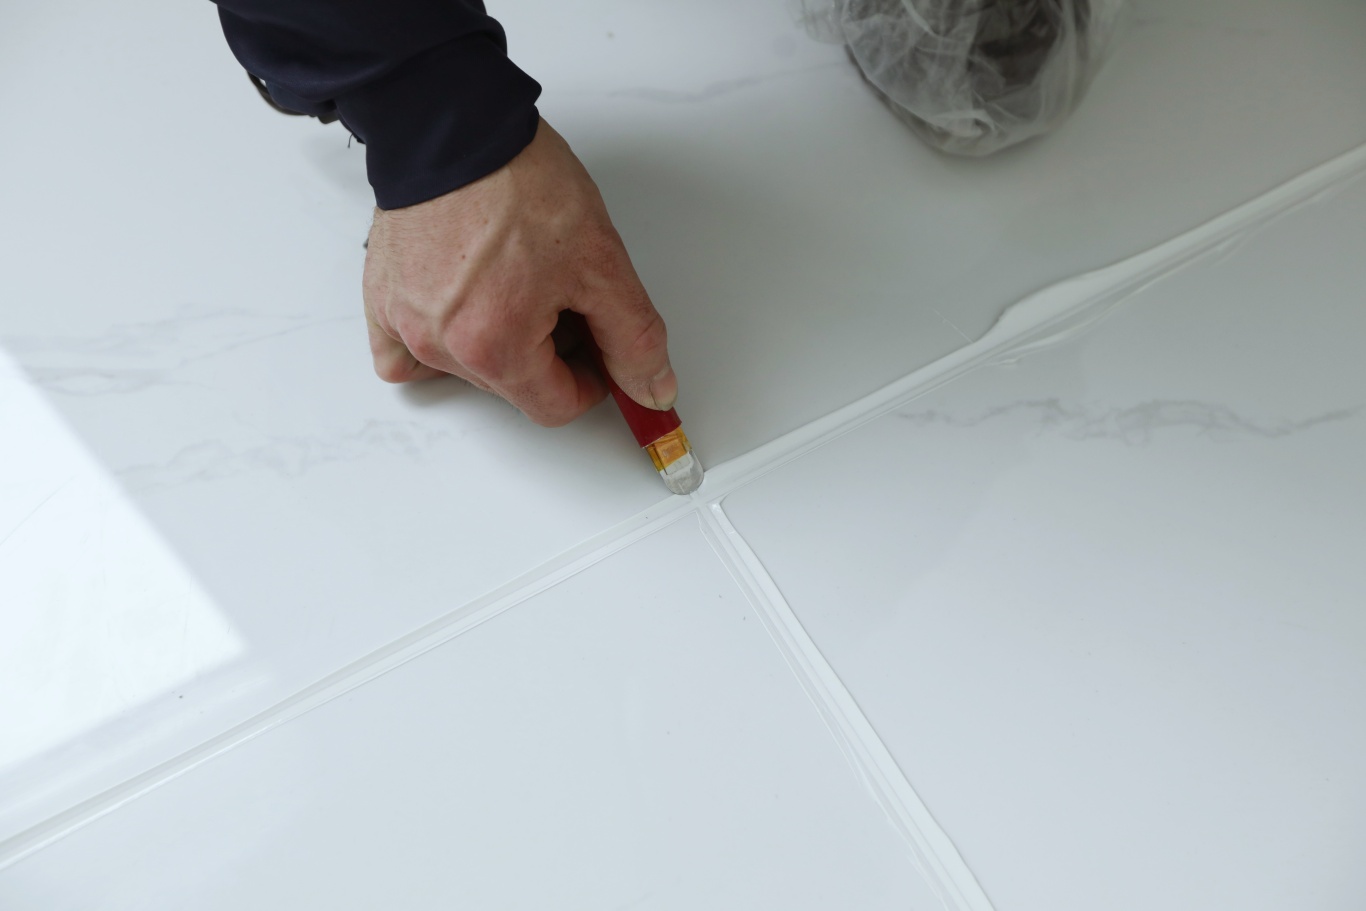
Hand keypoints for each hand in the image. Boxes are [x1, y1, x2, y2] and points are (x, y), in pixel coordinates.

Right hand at [362, 118, 676, 425]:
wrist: (454, 123)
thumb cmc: (515, 181)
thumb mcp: (601, 261)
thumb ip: (633, 338)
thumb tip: (651, 389)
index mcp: (496, 347)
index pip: (556, 407)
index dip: (591, 380)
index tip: (598, 348)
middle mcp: (441, 346)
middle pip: (513, 386)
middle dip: (548, 353)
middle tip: (563, 294)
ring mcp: (404, 324)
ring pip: (467, 368)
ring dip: (499, 342)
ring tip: (515, 280)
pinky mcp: (382, 299)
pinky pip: (403, 354)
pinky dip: (436, 343)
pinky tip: (462, 307)